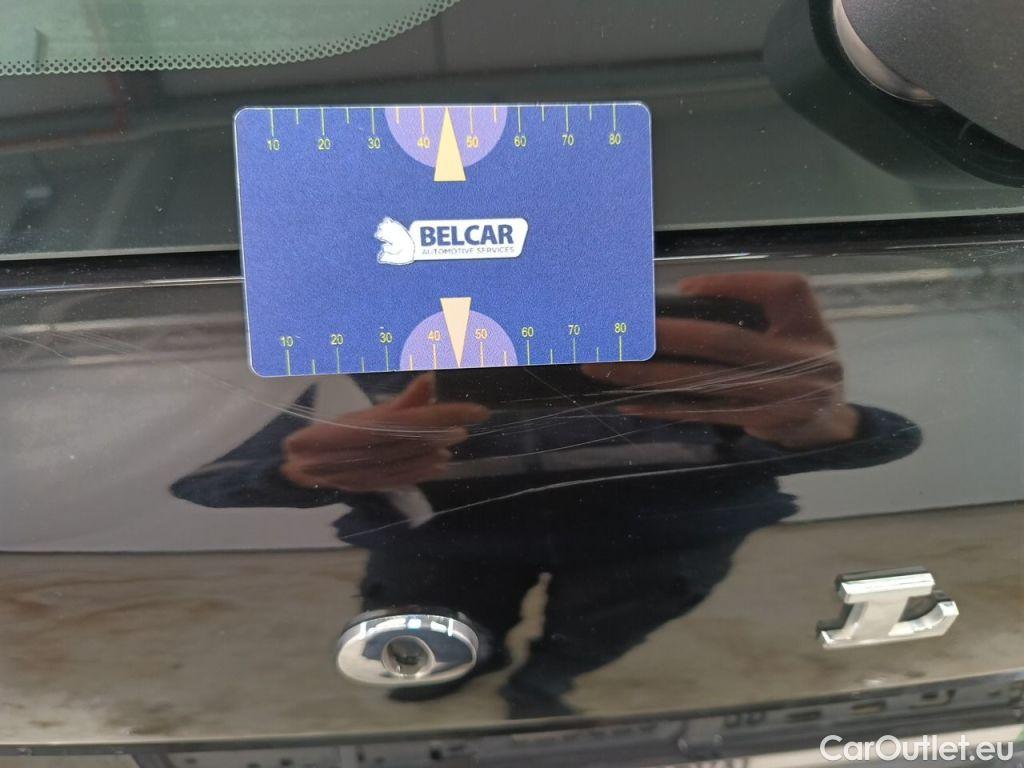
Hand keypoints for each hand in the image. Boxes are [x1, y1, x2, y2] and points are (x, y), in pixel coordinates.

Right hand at [281, 374, 489, 491]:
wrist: (297, 467)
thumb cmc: (330, 434)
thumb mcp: (365, 414)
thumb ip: (403, 401)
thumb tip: (431, 378)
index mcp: (371, 428)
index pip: (419, 419)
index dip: (450, 414)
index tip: (479, 411)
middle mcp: (377, 452)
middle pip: (420, 439)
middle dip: (445, 430)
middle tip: (472, 419)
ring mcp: (377, 472)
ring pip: (416, 460)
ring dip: (437, 451)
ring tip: (457, 441)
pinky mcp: (374, 486)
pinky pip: (404, 478)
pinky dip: (424, 471)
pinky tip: (440, 466)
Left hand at [582, 272, 858, 448]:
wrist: (832, 422)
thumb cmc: (807, 354)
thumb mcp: (800, 316)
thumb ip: (759, 294)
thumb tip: (689, 289)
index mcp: (806, 327)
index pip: (775, 293)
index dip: (730, 285)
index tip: (681, 285)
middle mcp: (795, 363)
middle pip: (722, 344)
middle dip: (665, 336)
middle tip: (619, 329)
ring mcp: (775, 399)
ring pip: (702, 384)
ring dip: (648, 376)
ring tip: (604, 367)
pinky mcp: (756, 425)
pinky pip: (700, 414)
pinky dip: (662, 407)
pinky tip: (628, 401)